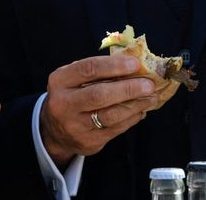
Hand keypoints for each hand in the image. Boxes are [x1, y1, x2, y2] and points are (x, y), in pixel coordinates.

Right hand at [40, 55, 159, 165]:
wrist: (54, 130)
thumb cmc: (71, 95)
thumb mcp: (73, 78)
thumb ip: (96, 71)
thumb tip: (132, 64)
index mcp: (59, 81)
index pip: (88, 69)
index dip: (114, 66)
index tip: (135, 64)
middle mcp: (63, 104)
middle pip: (99, 95)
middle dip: (128, 88)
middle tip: (149, 84)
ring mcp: (75, 125)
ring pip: (110, 115)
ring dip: (135, 105)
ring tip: (151, 97)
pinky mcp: (88, 142)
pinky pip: (115, 129)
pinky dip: (131, 119)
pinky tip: (141, 111)